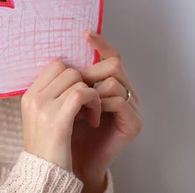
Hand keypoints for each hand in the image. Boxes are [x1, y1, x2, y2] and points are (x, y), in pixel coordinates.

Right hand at [21, 60, 101, 170]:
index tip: (79, 96)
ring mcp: (43, 108)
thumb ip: (53, 96)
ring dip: (92, 96)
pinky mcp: (58, 120)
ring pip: (77, 80)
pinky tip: (94, 120)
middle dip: (84, 85)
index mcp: (28, 96)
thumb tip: (75, 76)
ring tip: (91, 115)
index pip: (55, 66)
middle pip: (68, 70)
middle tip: (88, 106)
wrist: (44, 176)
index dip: (73, 76)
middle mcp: (33, 98)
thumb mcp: (44, 118)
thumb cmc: (49, 149)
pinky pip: (82, 94)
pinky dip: (94, 104)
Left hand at [71, 30, 142, 188]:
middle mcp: (126, 92)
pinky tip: (89, 117)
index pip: (111, 56)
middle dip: (92, 72)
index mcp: (112, 84)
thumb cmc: (69, 130)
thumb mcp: (67, 98)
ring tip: (79, 107)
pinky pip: (119, 101)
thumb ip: (72, 79)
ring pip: (115, 81)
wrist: (73, 162)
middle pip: (114, 64)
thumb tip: (61, 55)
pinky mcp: (134, 123)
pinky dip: (101, 105)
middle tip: (76, 85)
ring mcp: (133, 107)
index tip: (85, 33)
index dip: (101, 43)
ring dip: (93, 91)